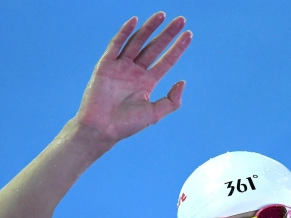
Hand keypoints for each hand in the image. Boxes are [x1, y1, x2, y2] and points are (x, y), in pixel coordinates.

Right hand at [74, 13, 191, 141]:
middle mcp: (135, 72)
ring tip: (162, 15)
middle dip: (167, 34)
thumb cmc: (126, 125)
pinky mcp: (105, 65)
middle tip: (181, 20)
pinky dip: (125, 32)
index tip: (189, 35)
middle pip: (154, 47)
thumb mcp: (154, 114)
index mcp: (147, 82)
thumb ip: (171, 101)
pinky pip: (116, 45)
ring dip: (149, 28)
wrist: (101, 128)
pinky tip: (135, 21)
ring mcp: (120, 67)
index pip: (166, 60)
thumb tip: (182, 82)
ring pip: (137, 42)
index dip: (177, 48)